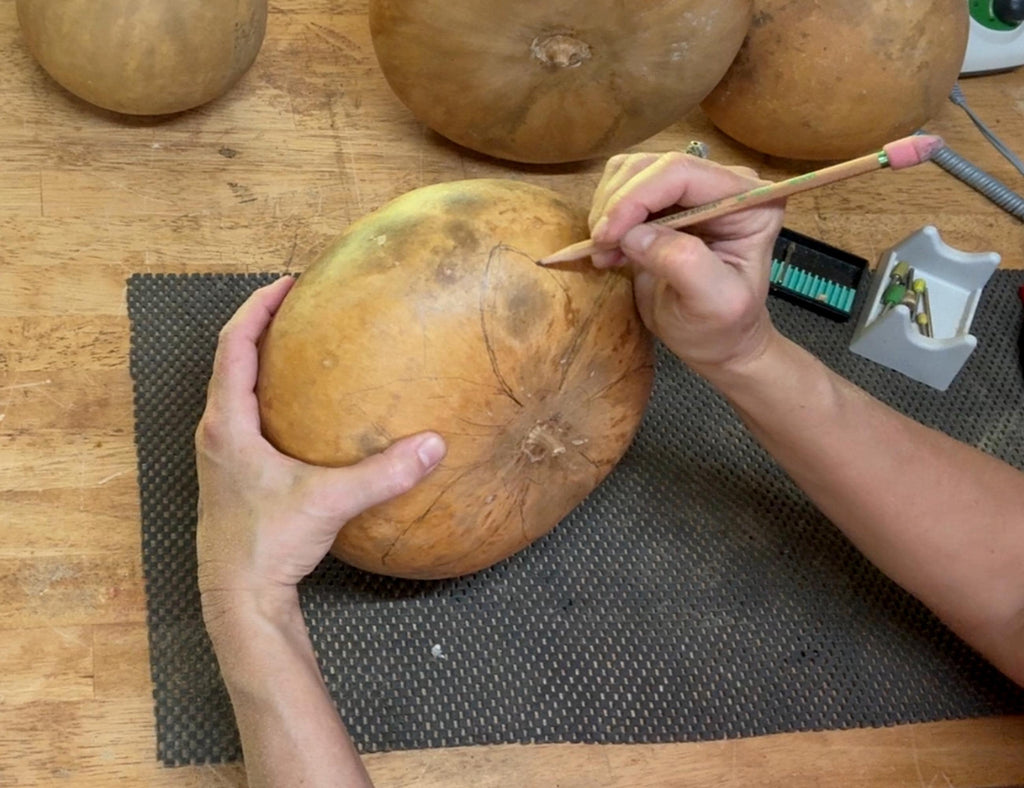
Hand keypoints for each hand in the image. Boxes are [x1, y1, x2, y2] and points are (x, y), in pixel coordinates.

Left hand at [195, 276, 445, 624]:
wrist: (238, 597)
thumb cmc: (267, 545)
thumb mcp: (329, 502)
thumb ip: (383, 474)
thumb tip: (433, 445)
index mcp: (227, 425)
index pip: (234, 346)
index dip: (256, 309)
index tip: (286, 284)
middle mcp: (217, 433)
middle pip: (230, 359)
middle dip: (259, 325)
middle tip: (294, 303)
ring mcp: (221, 455)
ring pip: (234, 389)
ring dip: (259, 359)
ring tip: (297, 344)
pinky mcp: (233, 475)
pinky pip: (244, 416)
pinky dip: (266, 394)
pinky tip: (300, 407)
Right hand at [587, 152, 785, 375]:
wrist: (715, 341)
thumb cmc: (721, 328)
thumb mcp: (715, 304)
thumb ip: (686, 263)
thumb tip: (636, 235)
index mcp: (749, 201)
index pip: (682, 172)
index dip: (637, 197)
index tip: (607, 237)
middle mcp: (723, 184)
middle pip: (652, 166)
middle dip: (618, 206)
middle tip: (602, 250)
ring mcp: (691, 190)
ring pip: (630, 171)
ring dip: (607, 210)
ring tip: (607, 254)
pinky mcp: (663, 200)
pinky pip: (621, 186)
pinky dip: (607, 215)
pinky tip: (612, 249)